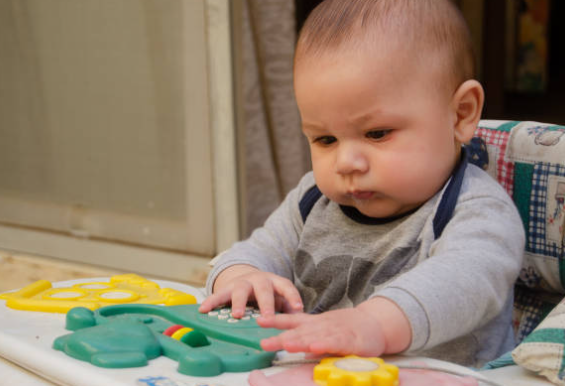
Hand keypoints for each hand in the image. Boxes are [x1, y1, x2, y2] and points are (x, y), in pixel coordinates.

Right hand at [199, 266, 303, 317]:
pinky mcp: (227, 288)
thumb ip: (288, 308)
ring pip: (240, 290)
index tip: (297, 308)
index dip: (292, 296)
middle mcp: (259, 279)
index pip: (286, 286)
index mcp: (275, 282)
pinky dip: (211, 302)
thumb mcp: (279, 298)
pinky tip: (203, 309)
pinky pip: (218, 294)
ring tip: (237, 315)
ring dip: (239, 302)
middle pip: (263, 289)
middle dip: (265, 303)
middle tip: (266, 318)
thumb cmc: (267, 293)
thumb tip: (299, 322)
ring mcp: (242, 282)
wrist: (247, 278)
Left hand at [258, 297, 410, 355]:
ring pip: (315, 337)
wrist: (374, 323)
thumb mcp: (320, 327)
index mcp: (314, 323)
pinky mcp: (350, 340)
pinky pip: (336, 344)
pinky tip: (316, 348)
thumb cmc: (346, 327)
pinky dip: (326, 345)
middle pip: (298, 333)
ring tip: (285, 345)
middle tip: (264, 343)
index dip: (275, 320)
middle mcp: (322, 326)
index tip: (258, 321)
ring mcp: (335, 332)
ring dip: (300, 341)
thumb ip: (304, 333)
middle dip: (281, 338)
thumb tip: (283, 338)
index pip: (291, 320)